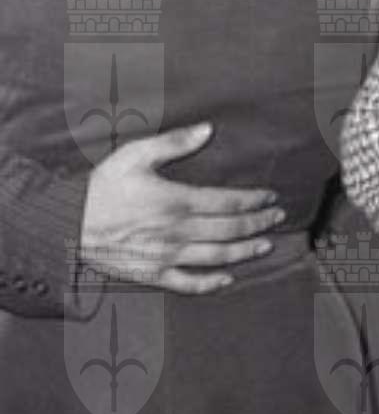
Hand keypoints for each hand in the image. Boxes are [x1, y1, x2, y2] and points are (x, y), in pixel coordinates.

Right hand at [78, 123, 284, 294]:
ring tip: (264, 245)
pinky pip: (186, 283)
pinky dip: (210, 284)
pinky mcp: (150, 274)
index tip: (271, 197)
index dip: (254, 200)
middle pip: (229, 229)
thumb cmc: (101, 187)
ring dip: (244, 251)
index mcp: (176, 201)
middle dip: (258, 223)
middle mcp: (176, 231)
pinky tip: (227, 279)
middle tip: (277, 218)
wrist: (65, 225)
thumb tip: (208, 129)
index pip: (228, 202)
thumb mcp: (134, 155)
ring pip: (216, 256)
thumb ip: (174, 142)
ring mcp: (165, 256)